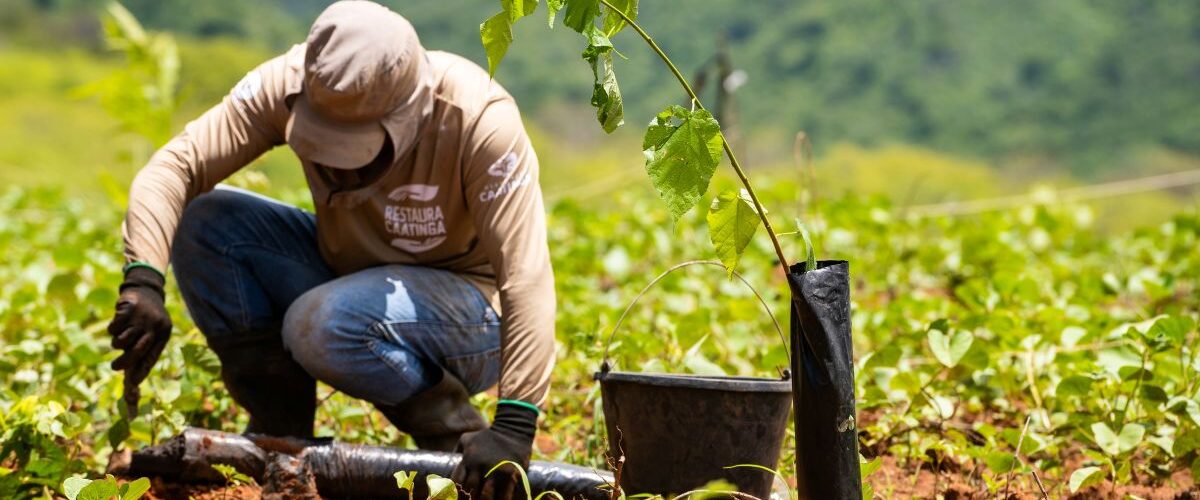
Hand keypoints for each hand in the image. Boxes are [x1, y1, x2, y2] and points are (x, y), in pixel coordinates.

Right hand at [107, 266, 171, 413]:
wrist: (147, 289)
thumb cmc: (149, 318)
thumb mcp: (153, 331)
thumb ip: (144, 349)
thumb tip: (132, 378)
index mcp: (163, 334)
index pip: (152, 357)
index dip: (142, 371)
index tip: (133, 384)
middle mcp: (155, 327)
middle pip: (136, 352)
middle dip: (124, 363)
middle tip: (114, 367)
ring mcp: (141, 317)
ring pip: (122, 341)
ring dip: (117, 343)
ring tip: (121, 336)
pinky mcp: (128, 308)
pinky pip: (113, 329)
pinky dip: (112, 329)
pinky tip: (118, 322)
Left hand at [452, 403, 537, 499]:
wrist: (513, 428)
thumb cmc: (488, 435)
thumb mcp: (468, 438)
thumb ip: (458, 450)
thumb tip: (449, 460)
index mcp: (468, 459)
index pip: (457, 482)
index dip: (456, 493)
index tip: (458, 498)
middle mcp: (480, 466)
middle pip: (471, 491)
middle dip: (470, 499)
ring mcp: (496, 470)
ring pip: (487, 496)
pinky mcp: (512, 474)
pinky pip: (505, 494)